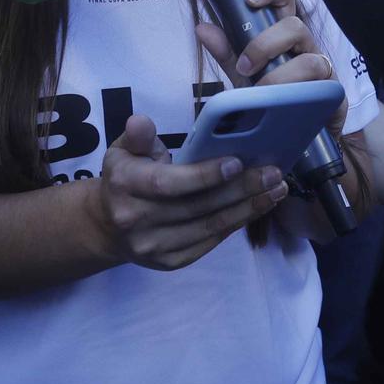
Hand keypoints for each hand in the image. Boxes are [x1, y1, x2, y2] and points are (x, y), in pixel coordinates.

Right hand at [88, 115, 288, 270]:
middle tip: (273, 173)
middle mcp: (136, 220)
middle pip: (198, 206)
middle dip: (240, 189)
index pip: (170, 183)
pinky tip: (256, 207)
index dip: (205, 175)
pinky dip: (236, 224)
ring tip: (276, 190)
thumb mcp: (123, 149)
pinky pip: (209, 242)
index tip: (237, 162)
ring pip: (209, 227)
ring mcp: (153, 246)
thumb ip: (138, 135)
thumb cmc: (125, 178)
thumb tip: (141, 122)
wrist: (108, 226)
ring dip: (248, 209)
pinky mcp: (169, 262)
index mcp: (126, 185)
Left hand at [193, 0, 345, 124]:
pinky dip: (303, 97)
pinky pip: (325, 90)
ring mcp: (322, 69)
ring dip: (281, 76)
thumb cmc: (272, 95)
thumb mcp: (244, 73)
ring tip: (261, 92)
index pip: (284, 2)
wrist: (294, 132)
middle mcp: (305, 47)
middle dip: (266, 44)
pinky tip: (289, 106)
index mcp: (284, 36)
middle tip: (245, 66)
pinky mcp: (334, 94)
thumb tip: (202, 28)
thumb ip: (226, 51)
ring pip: (310, 60)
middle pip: (295, 26)